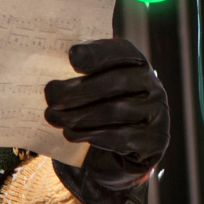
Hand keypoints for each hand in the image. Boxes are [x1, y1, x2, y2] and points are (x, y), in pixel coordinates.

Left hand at [44, 38, 169, 203]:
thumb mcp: (88, 86)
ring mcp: (157, 114)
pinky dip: (91, 135)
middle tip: (49, 96)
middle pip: (116, 82)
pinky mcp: (154, 141)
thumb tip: (46, 72)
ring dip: (79, 114)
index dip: (97, 53)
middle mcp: (152, 85)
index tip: (71, 57)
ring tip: (52, 117)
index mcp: (135, 64)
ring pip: (116, 109)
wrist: (116, 152)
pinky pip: (121, 137)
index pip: (120, 51)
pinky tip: (71, 134)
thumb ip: (77, 74)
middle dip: (78, 89)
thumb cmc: (95, 108)